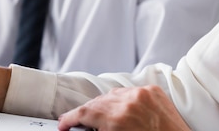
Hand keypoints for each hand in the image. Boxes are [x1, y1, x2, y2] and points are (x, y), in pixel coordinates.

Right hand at [57, 86, 189, 130]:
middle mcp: (129, 102)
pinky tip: (122, 110)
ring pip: (111, 95)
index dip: (70, 118)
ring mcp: (142, 94)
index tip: (64, 124)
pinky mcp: (153, 91)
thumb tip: (85, 127)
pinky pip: (130, 91)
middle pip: (96, 103)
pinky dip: (123, 100)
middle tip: (78, 122)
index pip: (85, 113)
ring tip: (102, 118)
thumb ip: (100, 130)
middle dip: (86, 114)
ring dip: (104, 106)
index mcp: (118, 120)